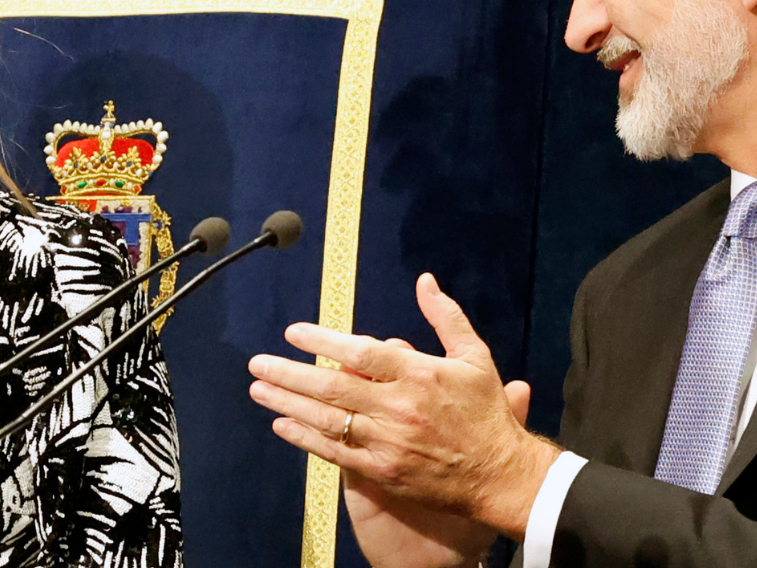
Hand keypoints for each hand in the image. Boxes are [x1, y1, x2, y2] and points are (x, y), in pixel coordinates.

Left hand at [248, 273, 558, 540]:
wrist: (498, 475)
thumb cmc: (486, 413)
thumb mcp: (474, 356)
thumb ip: (445, 317)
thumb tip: (425, 281)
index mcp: (418, 374)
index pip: (361, 353)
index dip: (323, 342)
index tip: (293, 332)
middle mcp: (397, 407)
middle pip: (333, 387)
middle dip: (290, 373)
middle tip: (258, 363)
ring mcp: (387, 442)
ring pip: (326, 420)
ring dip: (287, 404)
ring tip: (258, 389)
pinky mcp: (382, 471)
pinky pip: (334, 453)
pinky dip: (305, 438)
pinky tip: (282, 426)